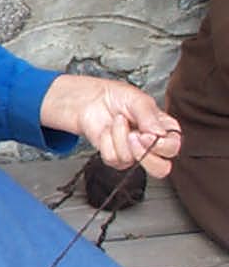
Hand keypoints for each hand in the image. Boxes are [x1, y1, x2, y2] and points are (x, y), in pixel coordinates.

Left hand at [39, 74, 182, 176]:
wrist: (94, 99)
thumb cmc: (119, 98)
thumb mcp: (138, 100)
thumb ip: (150, 116)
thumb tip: (159, 133)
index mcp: (165, 131)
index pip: (172, 149)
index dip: (161, 146)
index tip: (146, 135)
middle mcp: (151, 145)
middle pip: (160, 169)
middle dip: (143, 155)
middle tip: (132, 136)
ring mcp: (133, 154)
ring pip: (129, 159)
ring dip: (119, 137)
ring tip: (118, 121)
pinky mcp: (115, 158)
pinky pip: (112, 157)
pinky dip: (106, 141)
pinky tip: (108, 130)